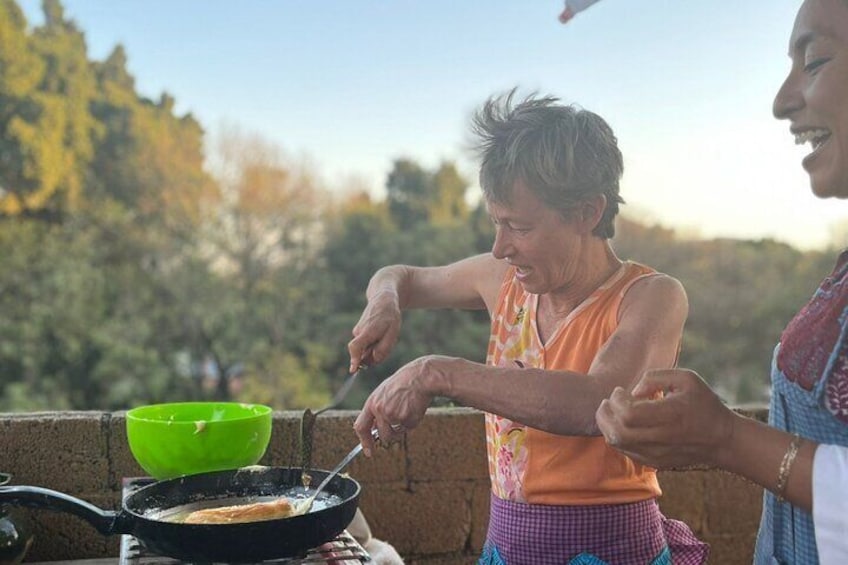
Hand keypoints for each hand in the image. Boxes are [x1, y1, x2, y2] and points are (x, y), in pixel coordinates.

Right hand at [347, 290, 401, 371]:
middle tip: (387, 342)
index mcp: (367, 332)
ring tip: (385, 335)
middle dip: (373, 355)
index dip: (354, 360)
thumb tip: (373, 360)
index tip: (353, 370)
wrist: (383, 300)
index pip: (355, 347)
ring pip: (365, 348)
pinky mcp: (358, 331)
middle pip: (362, 353)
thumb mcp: (393, 333)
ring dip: (375, 347)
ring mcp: (357, 331)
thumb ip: (383, 349)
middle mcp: (359, 332)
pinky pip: (365, 344)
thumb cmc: (390, 317)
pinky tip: (381, 333)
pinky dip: (374, 343)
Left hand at [353, 356, 442, 455]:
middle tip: (396, 428)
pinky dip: (411, 423)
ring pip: (396, 434)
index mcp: (372, 403)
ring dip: (401, 429)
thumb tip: (374, 428)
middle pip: (382, 436)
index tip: (368, 451)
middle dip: (389, 436)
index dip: (364, 441)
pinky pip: (408, 429)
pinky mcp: (406, 419)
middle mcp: (380, 411)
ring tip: (406, 411)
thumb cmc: (402, 384)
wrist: (420, 377)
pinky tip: (414, 408)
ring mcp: (393, 416)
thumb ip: (377, 409)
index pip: (361, 427)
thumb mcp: (383, 393)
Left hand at [595, 368, 735, 468]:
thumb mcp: (686, 379)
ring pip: (617, 444)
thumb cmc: (703, 404)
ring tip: (611, 411)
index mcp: (671, 414)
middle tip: (608, 401)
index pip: (629, 414)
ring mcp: (658, 454)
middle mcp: (663, 438)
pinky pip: (625, 451)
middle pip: (618, 432)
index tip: (621, 391)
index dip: (617, 401)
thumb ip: (655, 377)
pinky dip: (616, 437)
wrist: (722, 440)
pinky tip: (622, 424)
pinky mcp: (655, 462)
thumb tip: (632, 392)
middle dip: (605, 414)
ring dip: (607, 425)